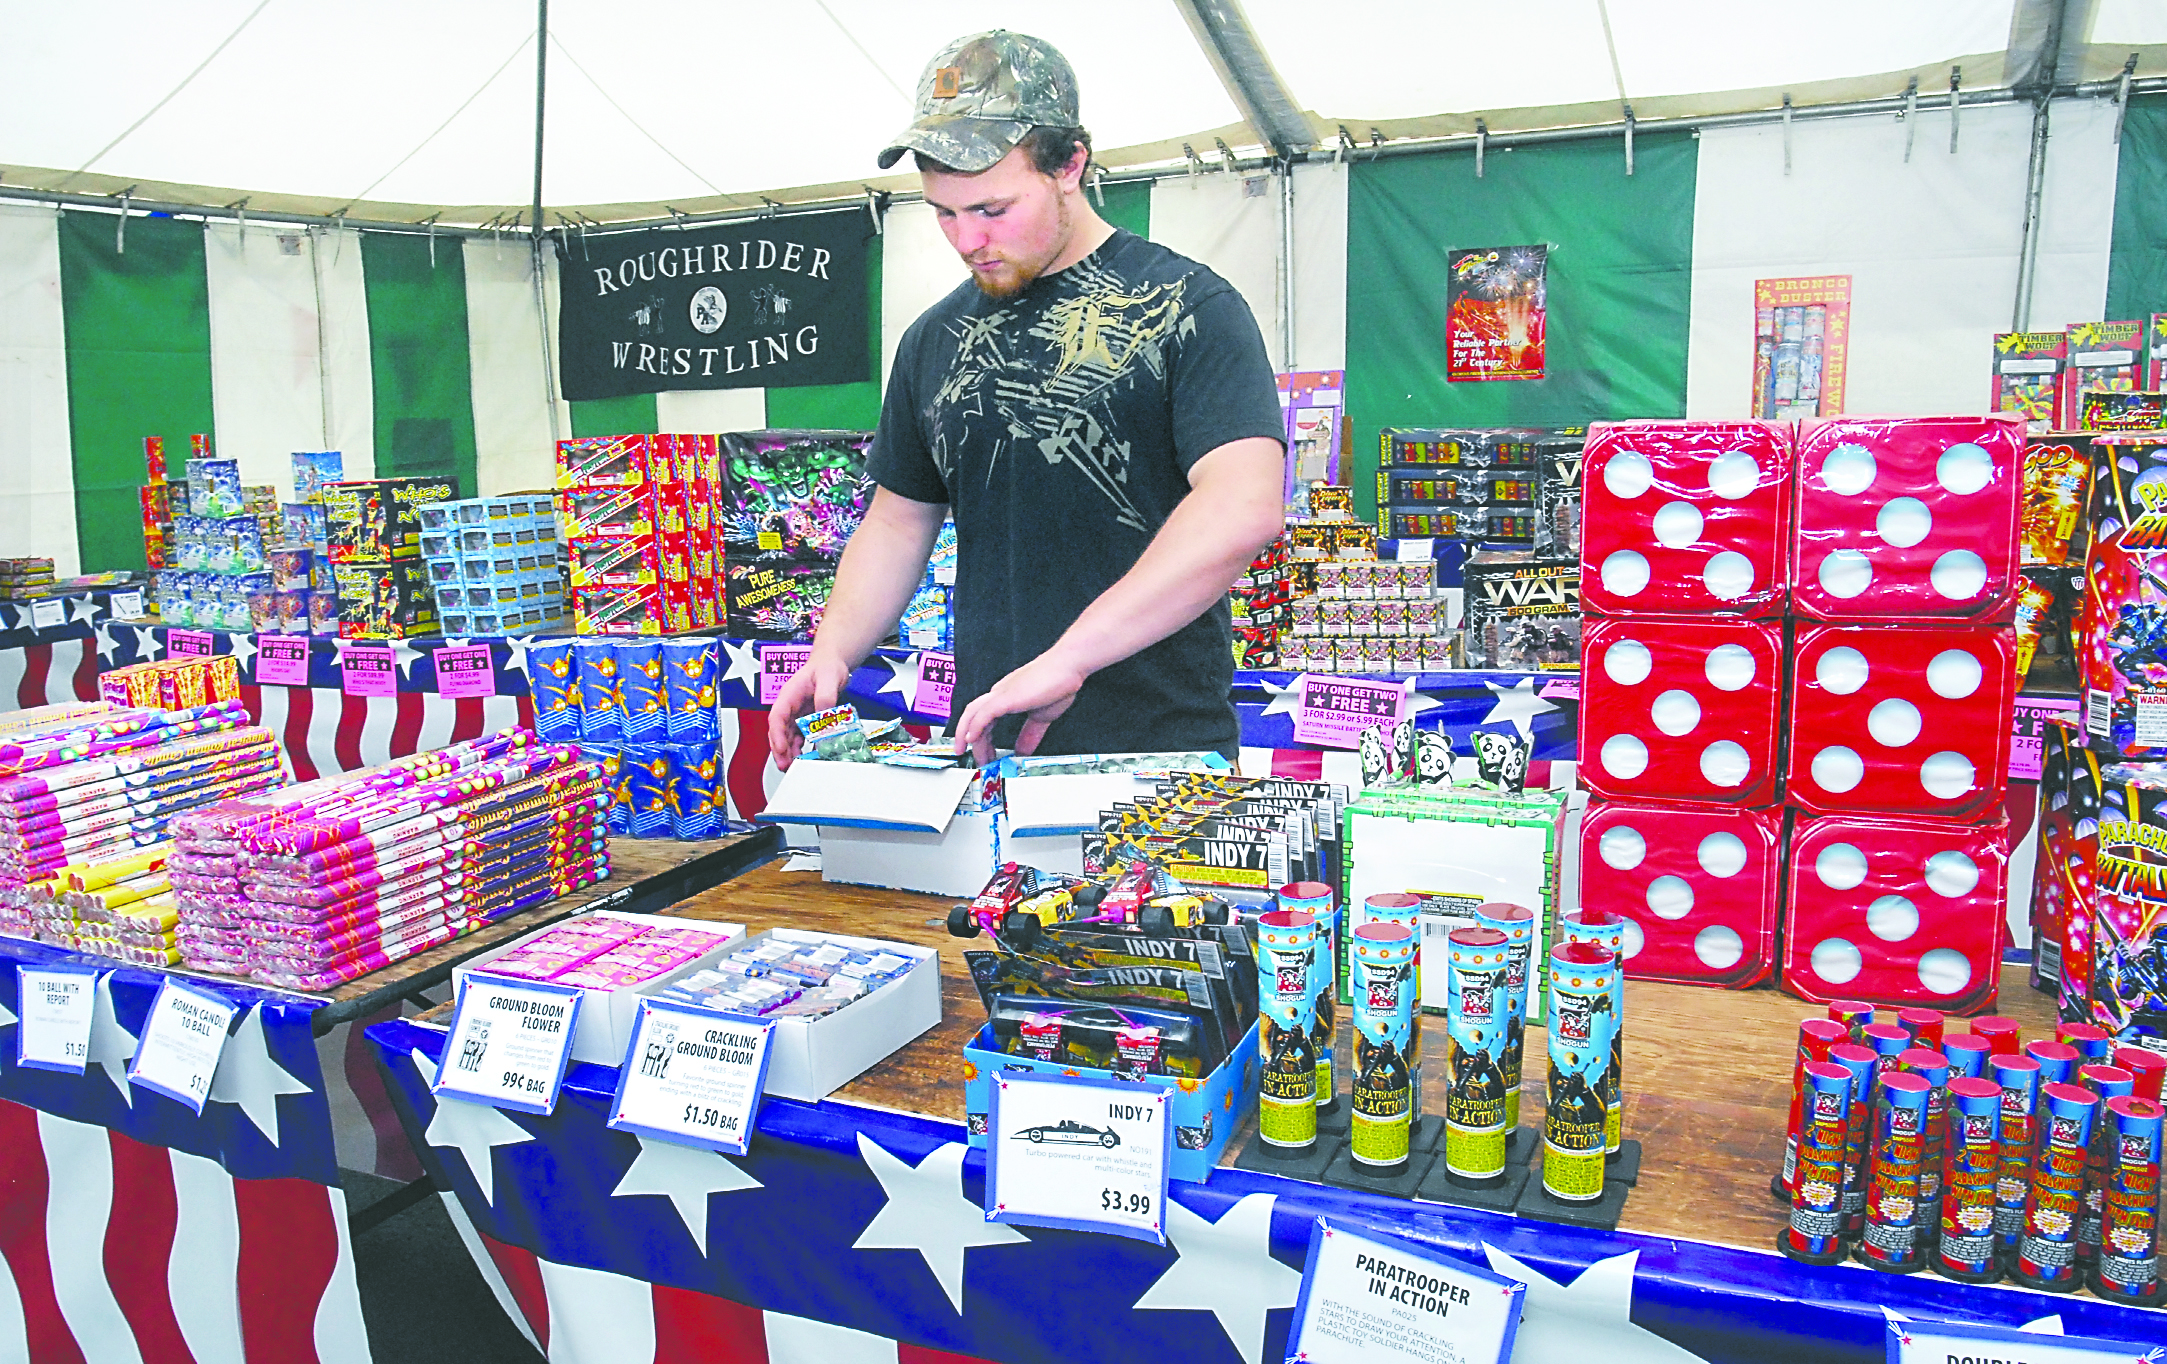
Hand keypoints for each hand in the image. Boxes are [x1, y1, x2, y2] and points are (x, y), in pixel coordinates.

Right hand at [766, 653, 854, 769]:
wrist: (832, 663)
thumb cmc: (826, 666)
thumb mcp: (828, 679)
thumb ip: (825, 699)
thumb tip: (824, 720)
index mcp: (789, 695)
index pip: (776, 717)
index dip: (777, 734)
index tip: (781, 748)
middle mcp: (790, 706)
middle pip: (779, 731)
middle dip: (780, 750)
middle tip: (785, 765)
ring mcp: (797, 714)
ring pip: (788, 737)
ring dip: (790, 752)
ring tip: (795, 766)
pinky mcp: (805, 720)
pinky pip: (801, 736)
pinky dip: (802, 748)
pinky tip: (808, 757)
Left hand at [950, 654, 1086, 764]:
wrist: (1068, 665)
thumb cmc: (1058, 683)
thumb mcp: (1041, 717)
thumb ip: (1030, 734)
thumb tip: (1023, 751)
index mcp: (1006, 697)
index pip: (985, 719)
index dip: (981, 738)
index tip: (984, 754)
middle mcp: (999, 693)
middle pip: (973, 717)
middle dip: (970, 741)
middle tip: (976, 760)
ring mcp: (1001, 693)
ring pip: (972, 714)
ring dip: (965, 735)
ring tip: (965, 751)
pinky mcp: (1005, 697)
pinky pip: (983, 713)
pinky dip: (975, 727)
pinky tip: (971, 739)